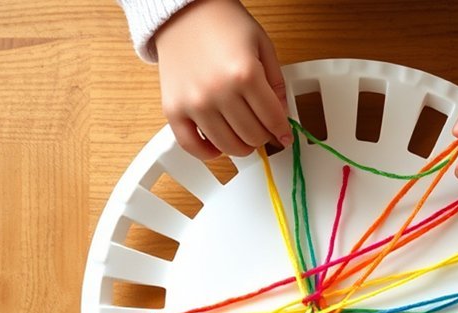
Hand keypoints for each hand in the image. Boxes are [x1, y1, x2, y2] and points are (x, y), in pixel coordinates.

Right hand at [154, 0, 291, 158]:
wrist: (183, 12)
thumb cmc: (223, 24)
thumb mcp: (262, 45)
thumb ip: (276, 83)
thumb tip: (281, 117)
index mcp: (245, 74)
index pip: (273, 119)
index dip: (282, 131)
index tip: (283, 135)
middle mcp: (218, 92)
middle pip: (252, 136)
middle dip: (263, 136)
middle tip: (262, 128)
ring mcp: (194, 103)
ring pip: (228, 146)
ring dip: (241, 146)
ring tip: (243, 134)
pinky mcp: (173, 109)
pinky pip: (191, 146)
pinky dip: (208, 153)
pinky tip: (217, 146)